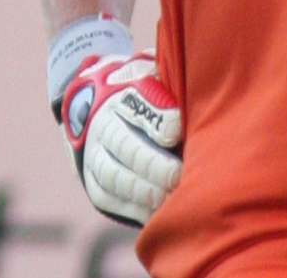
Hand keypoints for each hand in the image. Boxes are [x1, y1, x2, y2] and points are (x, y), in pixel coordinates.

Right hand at [61, 51, 182, 225]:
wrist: (91, 100)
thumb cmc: (141, 87)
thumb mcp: (152, 73)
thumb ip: (169, 84)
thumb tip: (194, 96)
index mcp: (121, 93)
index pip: (138, 105)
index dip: (159, 119)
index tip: (178, 130)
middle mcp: (102, 124)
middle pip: (124, 145)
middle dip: (151, 164)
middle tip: (177, 175)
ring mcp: (93, 154)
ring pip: (113, 176)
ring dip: (142, 190)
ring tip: (168, 197)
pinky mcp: (91, 181)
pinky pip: (108, 198)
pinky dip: (131, 208)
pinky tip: (155, 212)